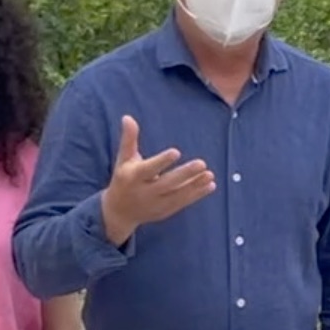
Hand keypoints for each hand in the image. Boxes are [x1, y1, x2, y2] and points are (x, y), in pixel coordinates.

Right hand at [99, 115, 214, 244]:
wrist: (119, 212)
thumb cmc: (123, 179)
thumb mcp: (123, 159)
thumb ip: (129, 139)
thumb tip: (128, 117)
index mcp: (133, 177)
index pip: (149, 169)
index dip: (162, 161)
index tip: (176, 152)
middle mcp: (145, 192)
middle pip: (167, 183)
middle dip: (185, 174)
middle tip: (202, 163)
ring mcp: (156, 203)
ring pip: (178, 195)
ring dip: (195, 185)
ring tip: (210, 174)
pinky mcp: (166, 211)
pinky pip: (183, 202)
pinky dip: (197, 195)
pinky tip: (210, 184)